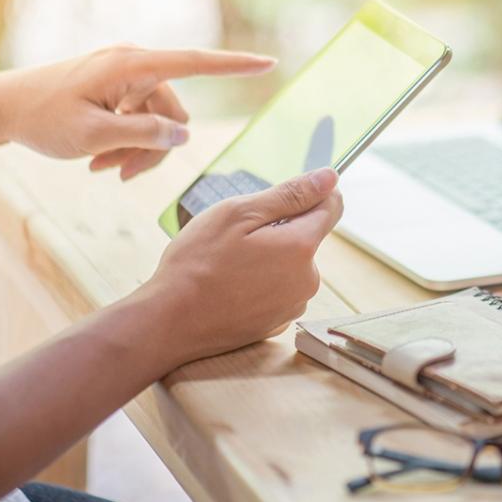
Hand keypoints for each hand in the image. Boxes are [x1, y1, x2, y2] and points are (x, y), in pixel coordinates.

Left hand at [0, 45, 275, 178]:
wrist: (1, 109)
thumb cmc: (43, 120)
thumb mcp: (94, 136)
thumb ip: (143, 135)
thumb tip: (183, 134)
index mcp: (131, 65)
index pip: (195, 63)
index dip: (235, 66)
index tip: (270, 63)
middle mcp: (133, 63)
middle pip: (173, 111)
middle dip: (153, 147)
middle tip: (118, 176)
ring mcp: (124, 75)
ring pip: (157, 121)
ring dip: (136, 150)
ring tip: (103, 171)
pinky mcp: (116, 87)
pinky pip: (139, 118)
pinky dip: (125, 142)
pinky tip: (99, 161)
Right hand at [136, 168, 343, 365]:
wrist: (170, 322)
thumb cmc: (198, 262)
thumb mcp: (238, 214)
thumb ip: (289, 195)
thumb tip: (330, 178)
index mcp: (301, 247)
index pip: (331, 208)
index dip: (313, 193)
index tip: (285, 194)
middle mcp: (307, 280)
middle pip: (307, 237)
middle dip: (280, 228)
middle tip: (238, 236)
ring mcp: (293, 305)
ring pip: (291, 265)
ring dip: (270, 257)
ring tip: (230, 264)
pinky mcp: (278, 323)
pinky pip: (278, 290)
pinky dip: (261, 283)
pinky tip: (231, 286)